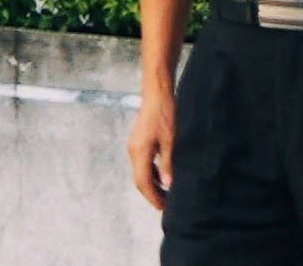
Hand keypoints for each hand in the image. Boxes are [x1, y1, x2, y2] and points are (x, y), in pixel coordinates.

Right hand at [126, 79, 175, 208]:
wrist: (156, 94)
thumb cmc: (164, 116)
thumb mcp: (169, 142)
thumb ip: (166, 164)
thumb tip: (167, 186)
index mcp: (139, 151)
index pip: (143, 182)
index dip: (153, 198)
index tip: (164, 209)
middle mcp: (132, 150)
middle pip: (139, 179)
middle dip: (151, 194)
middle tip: (166, 206)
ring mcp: (133, 145)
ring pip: (139, 172)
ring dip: (151, 185)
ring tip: (166, 195)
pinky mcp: (137, 141)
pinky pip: (141, 163)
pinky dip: (150, 174)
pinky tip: (162, 178)